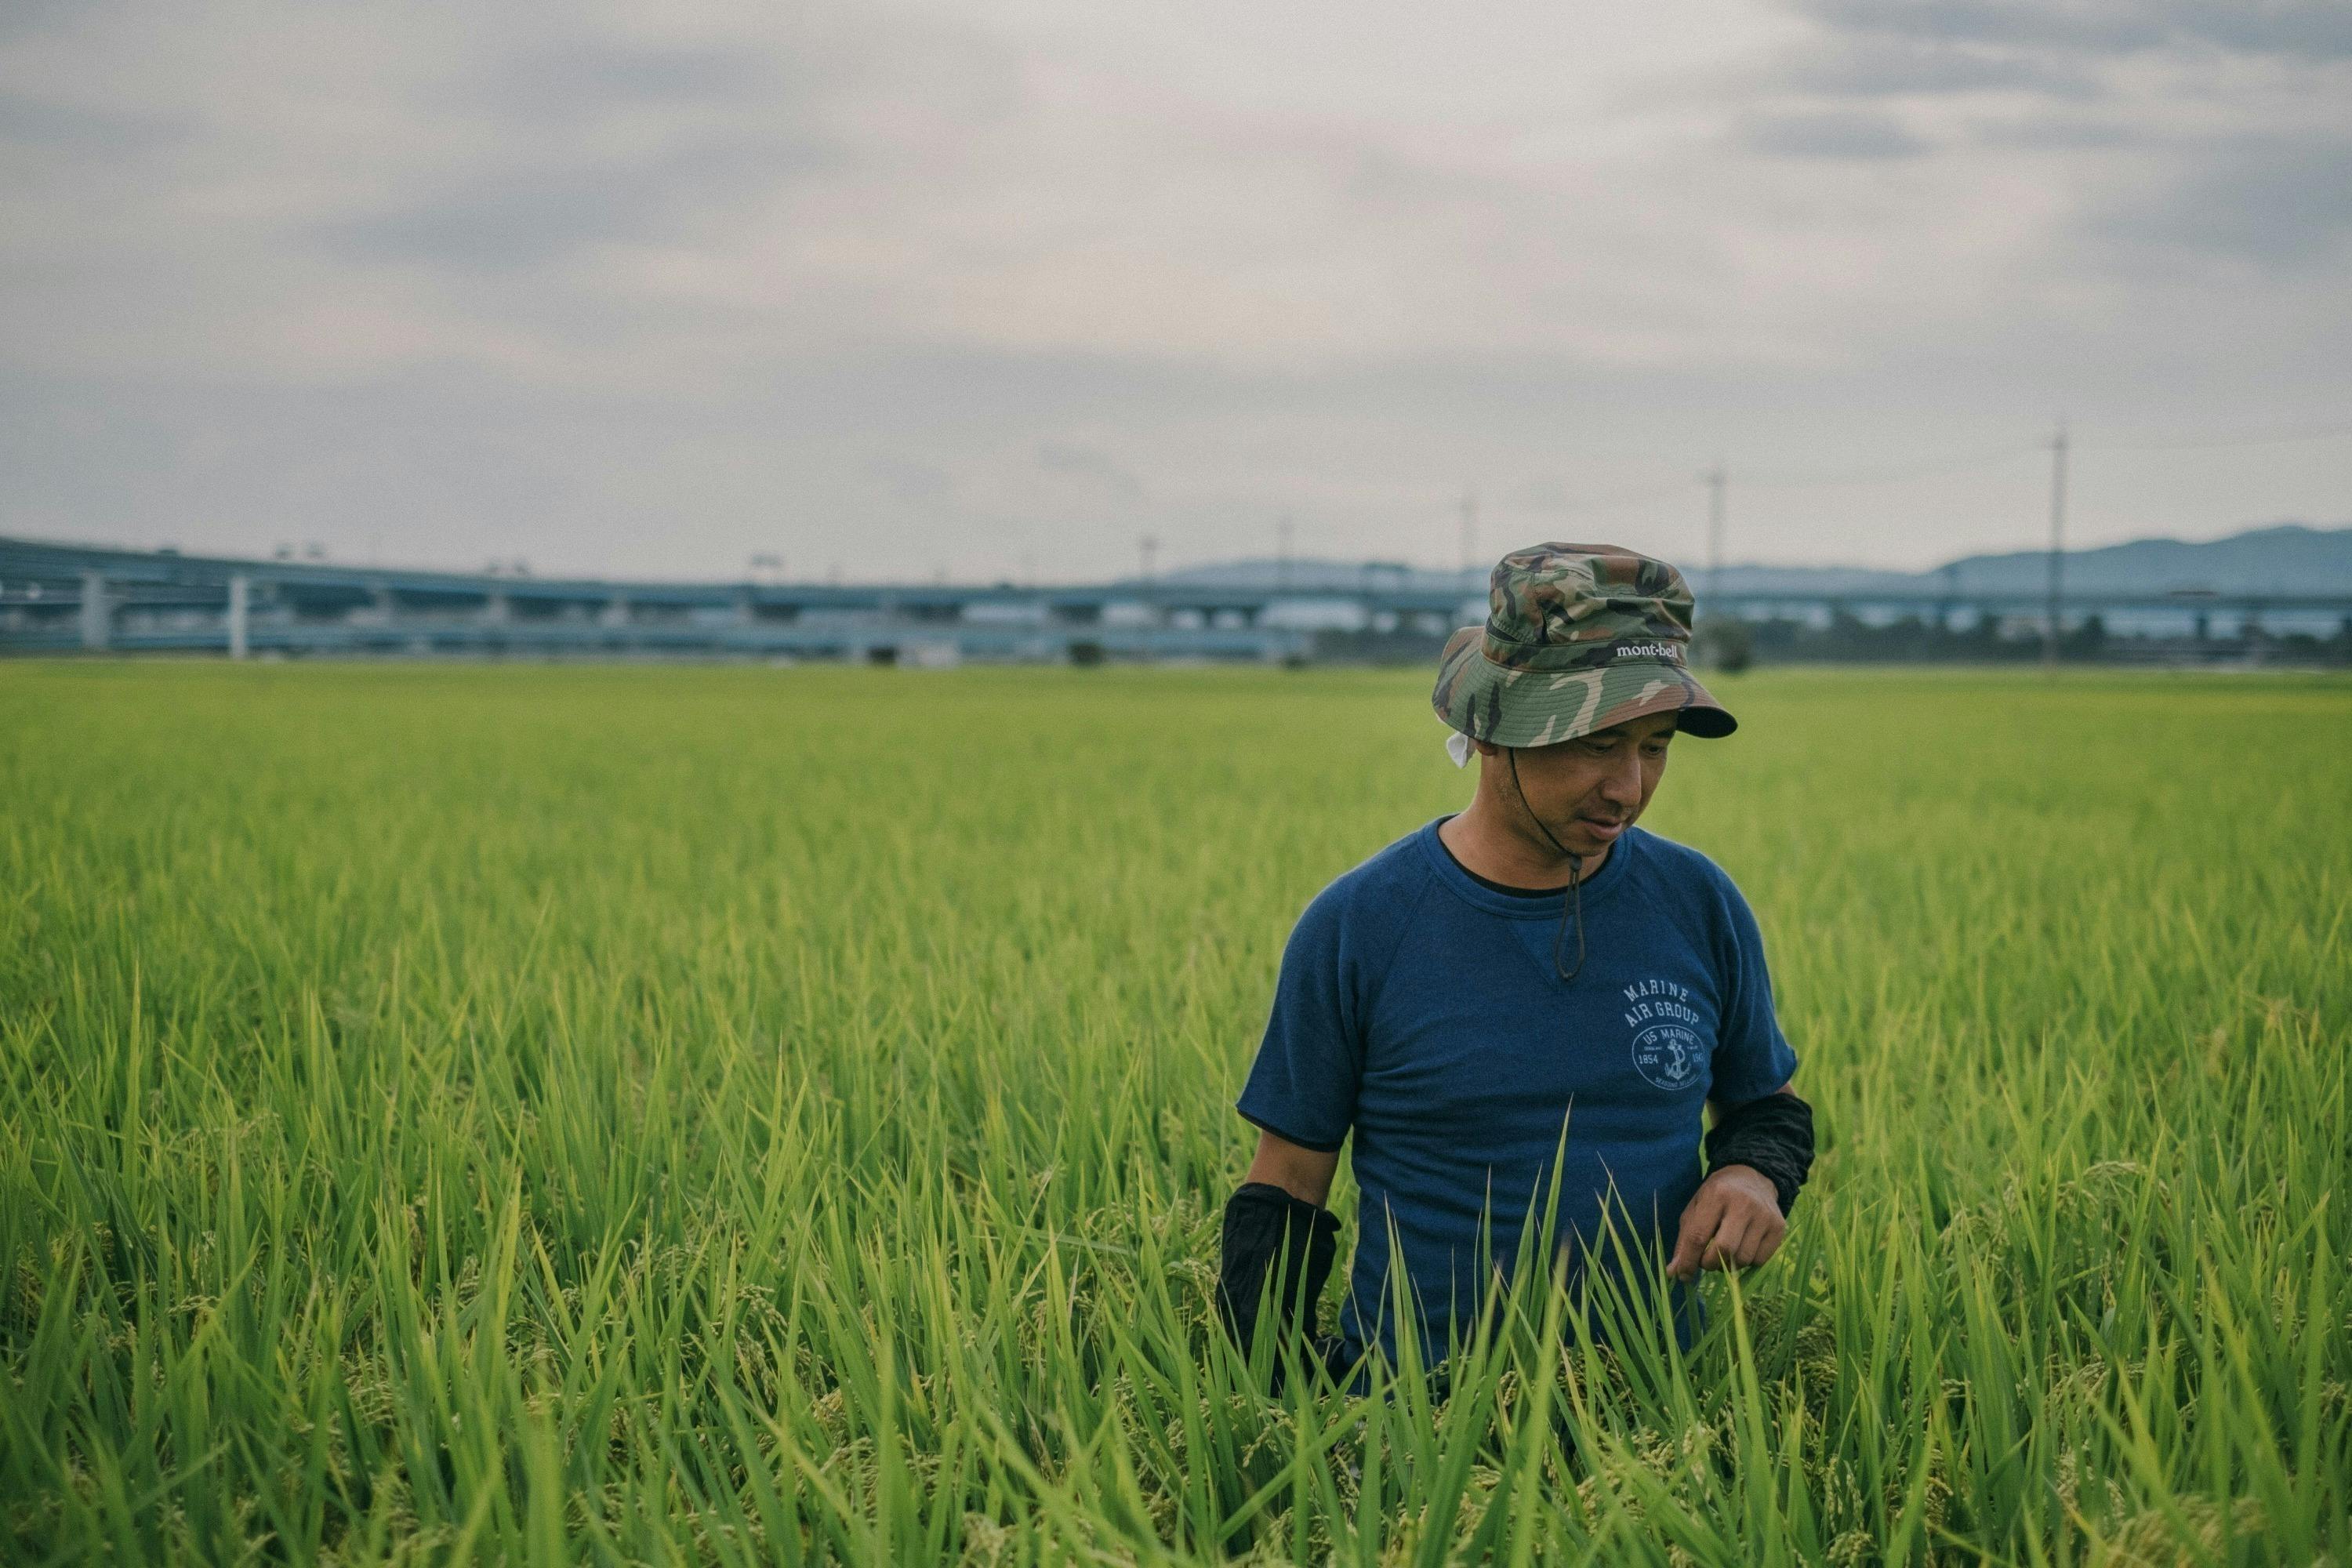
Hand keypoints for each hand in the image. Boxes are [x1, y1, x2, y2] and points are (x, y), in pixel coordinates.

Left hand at [1666, 1165, 1786, 1280]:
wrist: (1752, 1177)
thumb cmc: (1717, 1196)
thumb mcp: (1696, 1208)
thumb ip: (1685, 1240)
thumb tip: (1674, 1273)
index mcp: (1717, 1194)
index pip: (1699, 1236)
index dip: (1688, 1261)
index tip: (1682, 1275)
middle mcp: (1743, 1203)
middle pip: (1724, 1250)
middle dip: (1709, 1264)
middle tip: (1705, 1261)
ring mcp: (1764, 1215)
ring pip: (1743, 1259)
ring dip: (1728, 1265)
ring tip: (1724, 1252)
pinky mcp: (1779, 1227)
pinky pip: (1760, 1260)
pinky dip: (1747, 1262)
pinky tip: (1742, 1247)